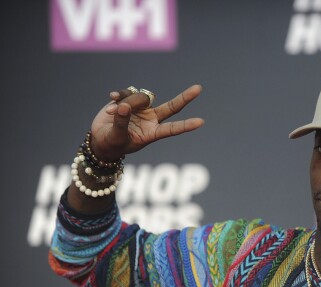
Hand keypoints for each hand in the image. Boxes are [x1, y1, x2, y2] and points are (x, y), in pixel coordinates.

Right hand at [89, 85, 203, 160]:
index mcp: (152, 133)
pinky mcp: (130, 100)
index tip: (201, 122)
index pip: (172, 129)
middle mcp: (151, 119)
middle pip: (172, 107)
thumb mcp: (116, 137)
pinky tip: (112, 98)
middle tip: (199, 88)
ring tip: (111, 112)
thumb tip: (124, 106)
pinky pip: (129, 92)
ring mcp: (143, 109)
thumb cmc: (112, 143)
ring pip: (142, 97)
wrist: (101, 137)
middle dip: (185, 98)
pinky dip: (120, 95)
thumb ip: (121, 123)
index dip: (186, 126)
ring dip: (127, 102)